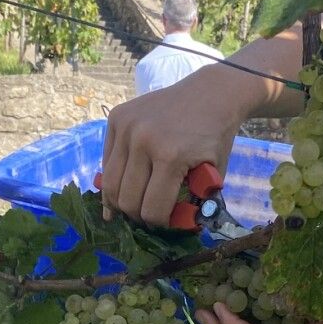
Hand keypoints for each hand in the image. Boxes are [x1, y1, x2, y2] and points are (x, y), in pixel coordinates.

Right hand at [101, 71, 248, 226]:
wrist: (210, 94)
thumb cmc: (215, 137)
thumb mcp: (213, 174)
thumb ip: (192, 202)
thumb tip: (168, 229)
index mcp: (171, 156)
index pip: (152, 209)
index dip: (158, 224)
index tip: (163, 223)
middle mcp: (142, 140)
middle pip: (126, 200)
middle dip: (137, 215)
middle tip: (147, 216)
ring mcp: (126, 126)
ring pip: (110, 183)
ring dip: (120, 200)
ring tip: (132, 205)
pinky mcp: (116, 117)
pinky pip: (107, 160)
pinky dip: (115, 176)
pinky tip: (127, 181)